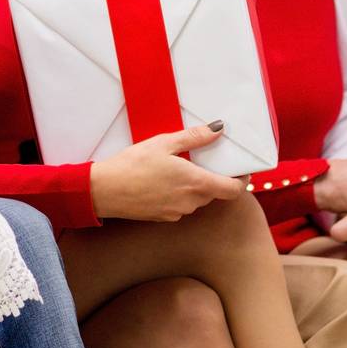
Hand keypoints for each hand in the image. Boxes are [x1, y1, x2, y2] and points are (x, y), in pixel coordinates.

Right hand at [90, 121, 246, 220]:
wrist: (104, 191)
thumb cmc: (132, 165)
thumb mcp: (163, 143)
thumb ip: (194, 138)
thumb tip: (217, 129)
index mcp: (195, 183)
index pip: (233, 190)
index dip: (242, 181)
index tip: (242, 169)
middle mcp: (190, 202)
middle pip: (214, 193)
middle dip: (213, 177)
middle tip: (202, 160)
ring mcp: (177, 212)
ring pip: (197, 199)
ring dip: (195, 186)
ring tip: (178, 167)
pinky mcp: (164, 217)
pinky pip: (181, 205)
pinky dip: (179, 194)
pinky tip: (163, 181)